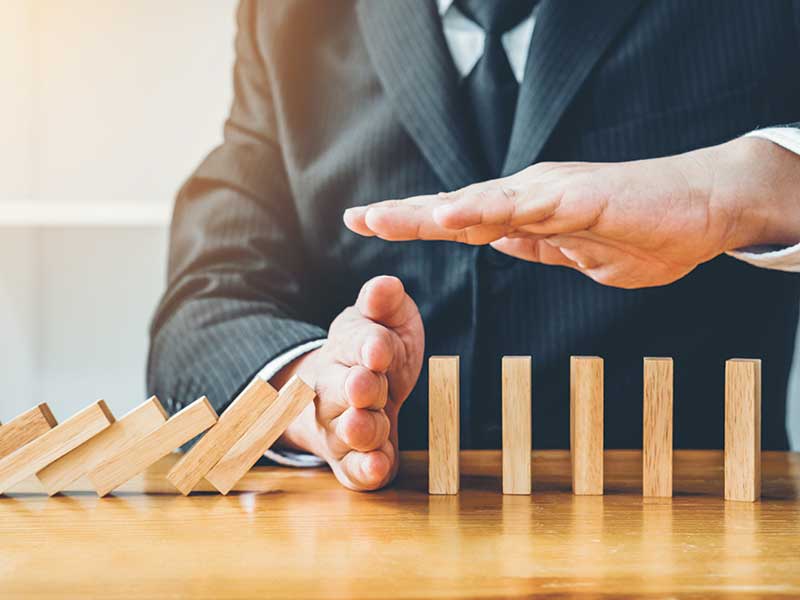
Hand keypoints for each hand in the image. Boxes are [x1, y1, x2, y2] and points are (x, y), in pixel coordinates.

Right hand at [273, 276, 423, 490]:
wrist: (354, 392)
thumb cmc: (375, 352)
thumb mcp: (383, 321)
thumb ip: (384, 304)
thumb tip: (387, 284)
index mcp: (346, 349)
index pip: (355, 344)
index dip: (367, 347)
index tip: (379, 348)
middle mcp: (334, 390)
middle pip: (339, 391)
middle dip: (355, 389)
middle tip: (366, 386)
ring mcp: (340, 428)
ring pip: (345, 432)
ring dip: (360, 430)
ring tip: (370, 425)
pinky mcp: (352, 462)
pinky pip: (354, 471)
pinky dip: (364, 471)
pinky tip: (377, 467)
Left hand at [344, 138, 799, 287]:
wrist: (705, 211)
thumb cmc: (647, 233)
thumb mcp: (578, 255)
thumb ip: (538, 247)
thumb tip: (501, 244)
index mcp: (528, 214)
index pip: (462, 221)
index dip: (416, 225)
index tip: (373, 227)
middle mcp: (531, 197)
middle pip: (457, 208)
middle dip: (405, 216)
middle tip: (357, 219)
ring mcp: (552, 194)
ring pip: (479, 201)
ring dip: (428, 211)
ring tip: (381, 219)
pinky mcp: (578, 197)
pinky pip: (523, 206)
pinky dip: (483, 210)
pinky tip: (449, 216)